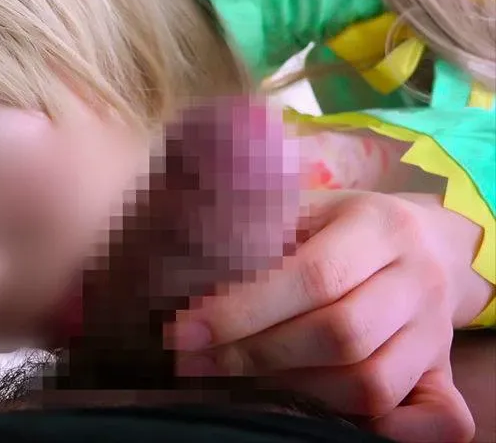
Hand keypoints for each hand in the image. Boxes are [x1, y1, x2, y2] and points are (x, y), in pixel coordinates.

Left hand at [167, 191, 475, 441]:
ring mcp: (437, 330)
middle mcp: (418, 278)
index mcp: (378, 225)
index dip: (242, 310)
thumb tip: (182, 275)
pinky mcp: (446, 371)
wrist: (426, 243)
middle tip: (199, 363)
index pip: (313, 277)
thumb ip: (250, 230)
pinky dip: (390, 431)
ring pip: (373, 383)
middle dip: (257, 354)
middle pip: (341, 335)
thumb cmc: (337, 226)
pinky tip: (326, 418)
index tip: (184, 331)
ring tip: (242, 381)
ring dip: (298, 391)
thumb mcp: (298, 208)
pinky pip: (440, 419)